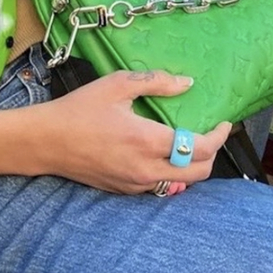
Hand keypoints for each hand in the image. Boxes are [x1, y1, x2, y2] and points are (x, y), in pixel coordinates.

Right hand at [33, 69, 230, 194]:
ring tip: (188, 140)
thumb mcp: (117, 84)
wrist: (47, 141)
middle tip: (212, 134)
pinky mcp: (124, 190)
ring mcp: (135, 184)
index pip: (199, 147)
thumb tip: (187, 83)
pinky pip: (159, 184)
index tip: (225, 123)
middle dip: (213, 154)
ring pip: (180, 181)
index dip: (219, 136)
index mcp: (147, 140)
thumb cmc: (80, 108)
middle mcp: (146, 169)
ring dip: (192, 164)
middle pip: (198, 172)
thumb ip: (155, 82)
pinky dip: (170, 170)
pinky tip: (161, 151)